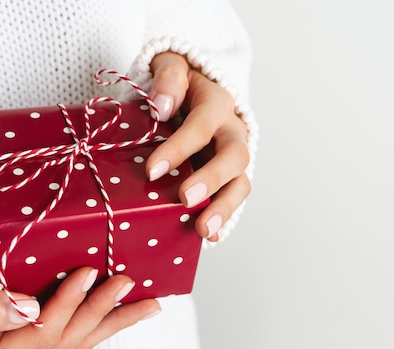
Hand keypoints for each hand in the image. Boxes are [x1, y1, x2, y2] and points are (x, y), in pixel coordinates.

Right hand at [0, 267, 159, 348]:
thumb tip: (27, 305)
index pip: (44, 330)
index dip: (67, 302)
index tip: (86, 272)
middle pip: (73, 337)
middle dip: (104, 311)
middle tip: (130, 284)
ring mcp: (35, 347)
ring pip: (83, 338)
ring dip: (117, 320)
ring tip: (150, 305)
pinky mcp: (41, 336)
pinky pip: (78, 332)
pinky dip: (104, 320)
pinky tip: (124, 309)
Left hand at [147, 52, 250, 242]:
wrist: (191, 97)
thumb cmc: (176, 87)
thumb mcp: (172, 67)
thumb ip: (169, 77)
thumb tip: (163, 105)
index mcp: (217, 103)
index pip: (203, 123)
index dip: (180, 146)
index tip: (152, 170)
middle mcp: (232, 131)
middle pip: (234, 156)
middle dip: (211, 179)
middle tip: (185, 199)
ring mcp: (233, 157)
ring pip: (241, 181)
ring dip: (224, 206)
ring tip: (204, 229)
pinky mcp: (229, 178)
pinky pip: (234, 198)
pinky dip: (224, 217)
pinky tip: (210, 235)